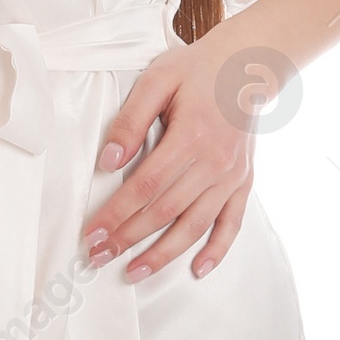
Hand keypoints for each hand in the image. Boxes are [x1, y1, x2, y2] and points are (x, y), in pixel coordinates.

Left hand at [85, 27, 254, 282]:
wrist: (247, 66)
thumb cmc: (196, 71)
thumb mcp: (157, 81)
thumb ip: (130, 121)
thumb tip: (108, 162)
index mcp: (191, 137)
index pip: (145, 187)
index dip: (115, 214)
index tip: (91, 234)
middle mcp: (215, 162)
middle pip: (165, 212)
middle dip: (128, 238)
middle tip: (98, 257)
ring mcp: (232, 176)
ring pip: (194, 225)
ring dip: (163, 254)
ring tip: (134, 272)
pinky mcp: (243, 182)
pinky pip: (232, 223)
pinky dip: (217, 250)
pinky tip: (197, 270)